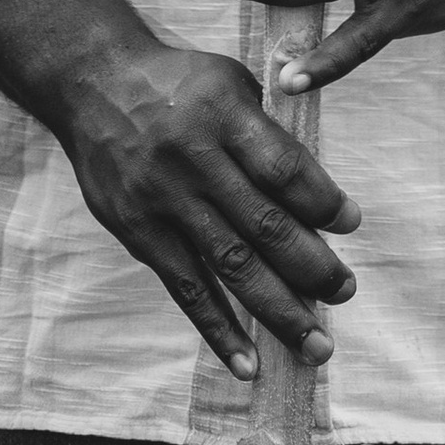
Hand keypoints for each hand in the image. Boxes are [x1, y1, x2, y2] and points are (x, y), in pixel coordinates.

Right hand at [55, 27, 360, 380]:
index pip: (282, 168)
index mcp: (222, 113)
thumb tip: (315, 196)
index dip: (322, 201)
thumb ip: (267, 132)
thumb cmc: (177, 82)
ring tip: (317, 344)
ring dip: (279, 311)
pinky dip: (219, 330)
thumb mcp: (228, 81)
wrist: (94, 84)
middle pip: (263, 225)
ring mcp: (164, 201)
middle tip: (345, 291)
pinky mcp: (140, 233)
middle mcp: (194, 159)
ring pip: (231, 266)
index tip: (350, 224)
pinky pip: (186, 289)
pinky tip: (249, 363)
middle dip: (312, 267)